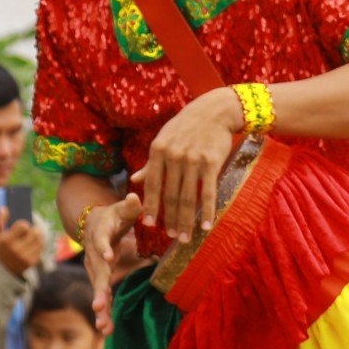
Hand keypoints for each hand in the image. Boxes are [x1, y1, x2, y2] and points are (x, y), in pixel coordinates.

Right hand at [0, 205, 45, 277]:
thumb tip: (4, 208)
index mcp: (5, 241)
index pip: (23, 226)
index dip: (23, 225)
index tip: (21, 227)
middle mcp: (15, 250)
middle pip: (35, 232)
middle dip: (32, 230)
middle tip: (29, 232)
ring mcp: (24, 257)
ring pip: (40, 240)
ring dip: (37, 236)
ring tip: (32, 237)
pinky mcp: (31, 263)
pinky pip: (40, 249)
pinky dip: (38, 245)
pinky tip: (32, 245)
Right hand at [81, 192, 147, 331]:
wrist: (91, 224)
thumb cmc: (112, 215)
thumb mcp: (120, 208)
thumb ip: (129, 205)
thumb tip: (135, 197)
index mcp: (100, 236)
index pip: (101, 241)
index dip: (104, 248)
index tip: (109, 256)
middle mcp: (94, 256)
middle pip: (96, 274)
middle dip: (98, 290)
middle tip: (97, 306)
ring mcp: (95, 270)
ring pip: (98, 290)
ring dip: (100, 309)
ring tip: (103, 327)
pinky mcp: (99, 279)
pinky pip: (102, 297)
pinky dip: (104, 313)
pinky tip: (107, 330)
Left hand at [134, 85, 245, 244]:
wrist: (215, 111)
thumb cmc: (187, 126)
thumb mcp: (164, 139)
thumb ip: (150, 163)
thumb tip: (133, 181)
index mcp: (158, 150)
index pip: (152, 185)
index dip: (151, 206)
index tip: (149, 224)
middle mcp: (173, 156)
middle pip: (170, 196)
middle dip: (170, 219)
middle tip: (171, 236)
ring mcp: (193, 160)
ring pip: (187, 198)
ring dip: (186, 221)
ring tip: (185, 236)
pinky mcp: (211, 163)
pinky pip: (208, 193)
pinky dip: (207, 212)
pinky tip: (207, 226)